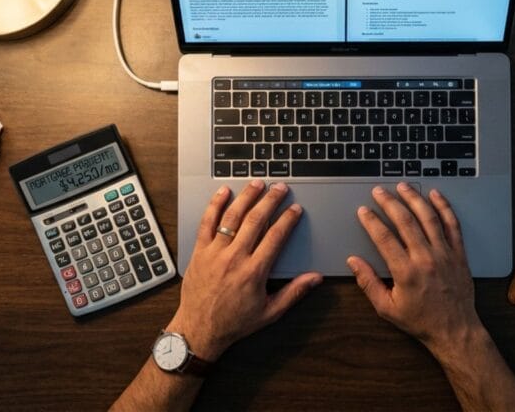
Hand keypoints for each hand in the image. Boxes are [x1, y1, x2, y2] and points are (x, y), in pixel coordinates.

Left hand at [169, 180, 321, 361]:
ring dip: (246, 197)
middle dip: (270, 200)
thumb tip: (315, 278)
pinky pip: (207, 223)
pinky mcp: (199, 252)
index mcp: (254, 272)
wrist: (199, 330)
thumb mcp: (270, 312)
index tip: (295, 209)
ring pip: (232, 217)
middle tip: (280, 188)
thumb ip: (294, 292)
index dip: (287, 219)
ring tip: (257, 183)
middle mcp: (234, 258)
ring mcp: (215, 253)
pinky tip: (224, 192)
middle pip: (255, 220)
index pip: (275, 237)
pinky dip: (215, 205)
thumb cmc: (235, 323)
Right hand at [347, 183, 481, 355]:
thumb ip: (368, 283)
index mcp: (405, 272)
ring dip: (414, 198)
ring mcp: (445, 254)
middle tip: (379, 191)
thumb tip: (353, 262)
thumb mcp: (387, 308)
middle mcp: (426, 258)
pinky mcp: (459, 253)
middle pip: (405, 221)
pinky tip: (435, 195)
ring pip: (429, 217)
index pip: (384, 238)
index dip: (371, 221)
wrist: (455, 330)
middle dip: (389, 202)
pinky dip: (444, 207)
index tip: (363, 211)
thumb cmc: (420, 321)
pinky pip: (452, 224)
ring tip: (403, 186)